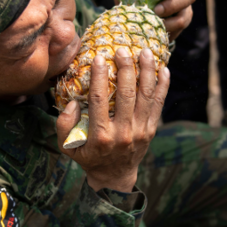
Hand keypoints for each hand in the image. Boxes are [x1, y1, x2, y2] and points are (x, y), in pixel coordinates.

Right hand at [57, 48, 169, 192]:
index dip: (99, 76)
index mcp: (101, 136)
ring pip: (146, 96)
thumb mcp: (67, 147)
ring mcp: (140, 132)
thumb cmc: (88, 157)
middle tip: (122, 50)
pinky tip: (163, 68)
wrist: (114, 176)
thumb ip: (63, 125)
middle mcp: (123, 133)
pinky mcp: (151, 130)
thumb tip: (73, 102)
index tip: (99, 57)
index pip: (99, 100)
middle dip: (125, 69)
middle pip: (126, 94)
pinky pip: (158, 104)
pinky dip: (162, 86)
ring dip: (147, 72)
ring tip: (144, 52)